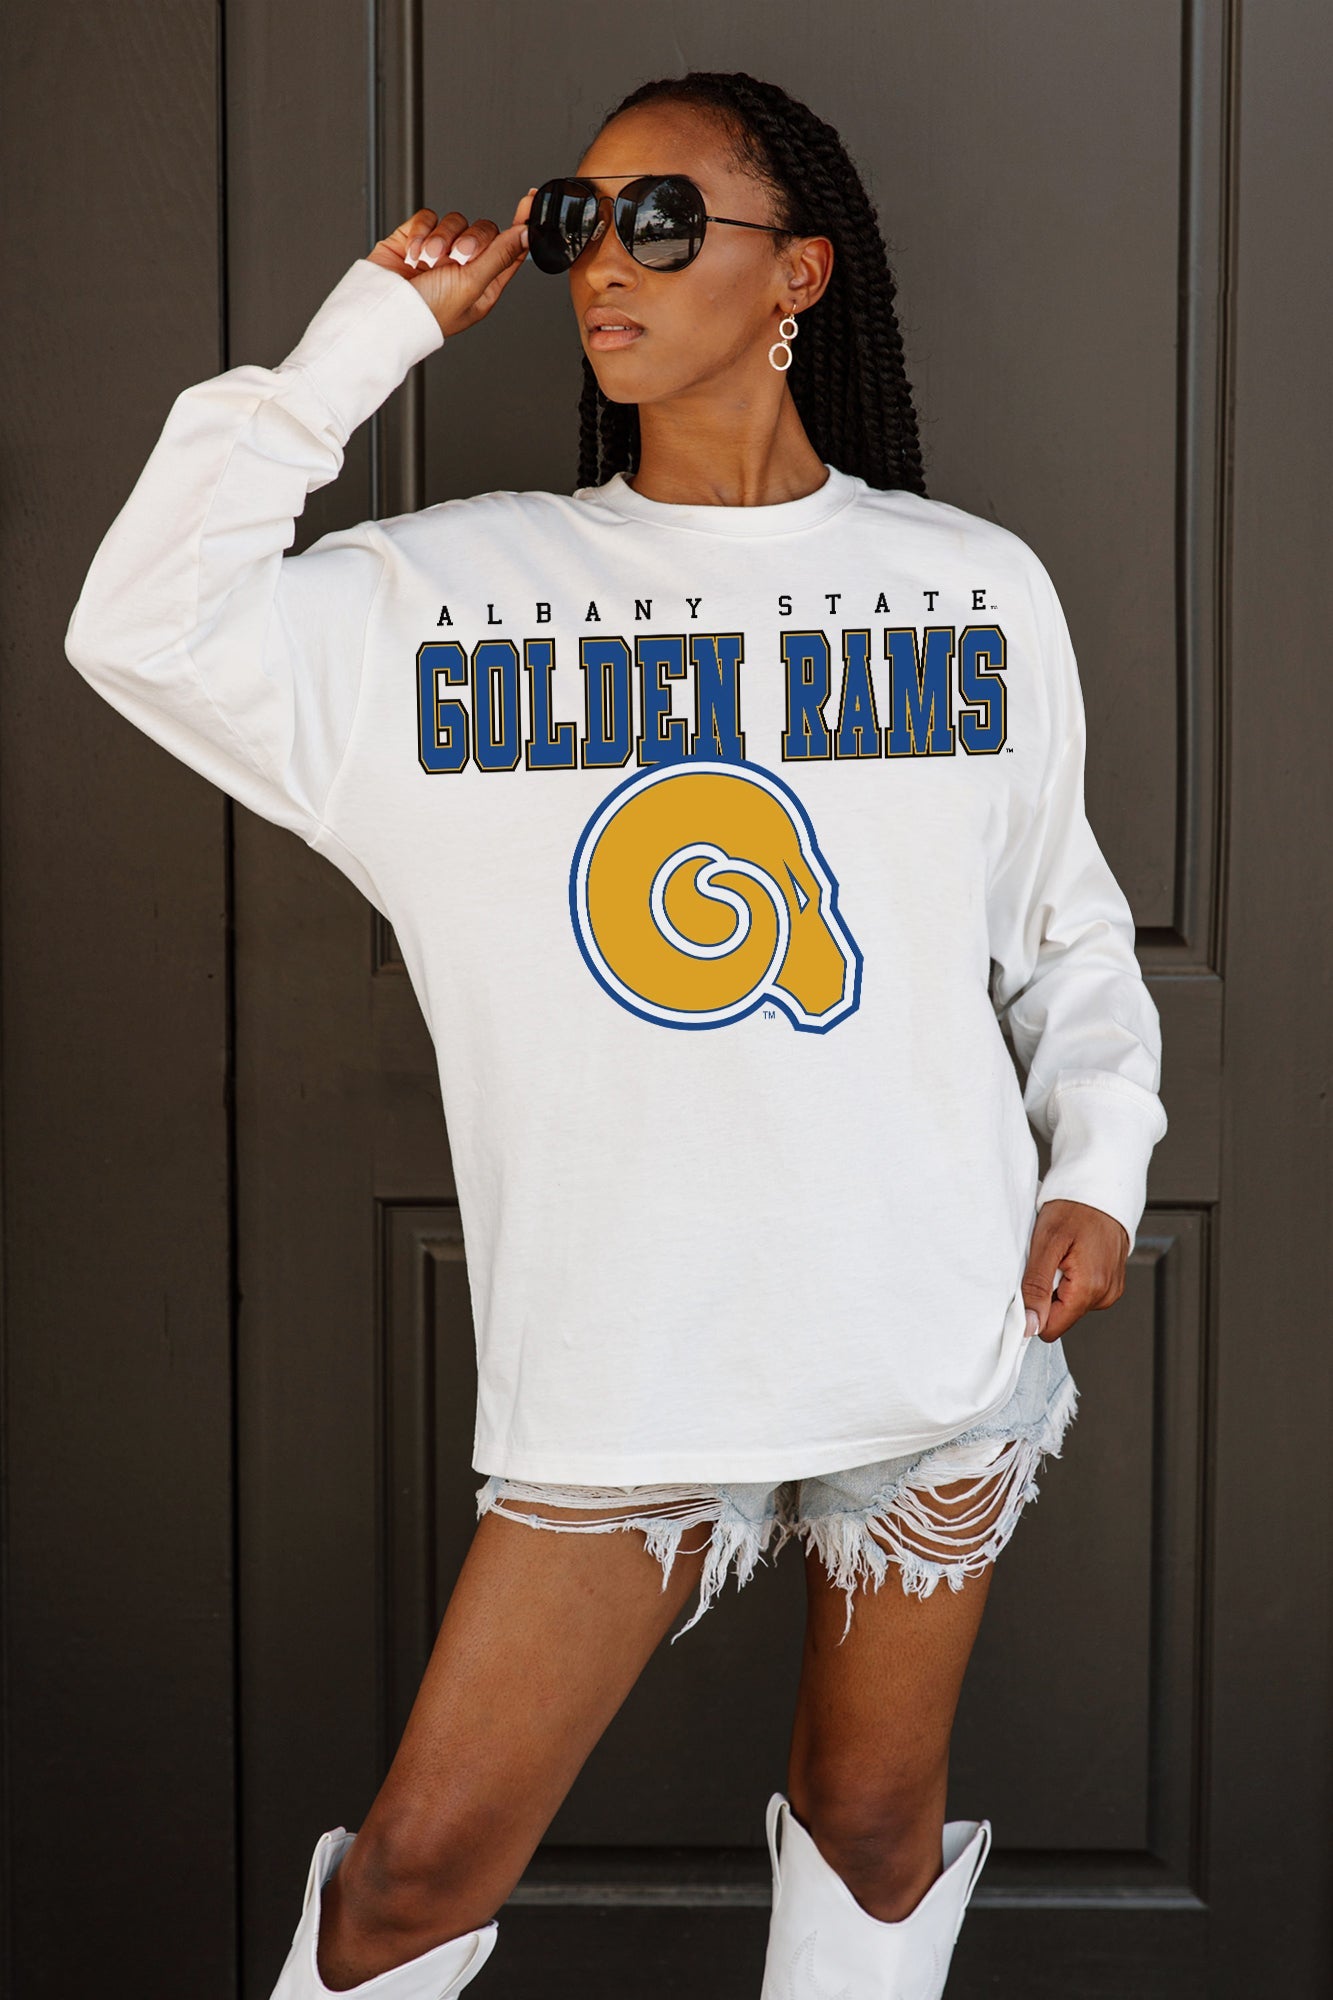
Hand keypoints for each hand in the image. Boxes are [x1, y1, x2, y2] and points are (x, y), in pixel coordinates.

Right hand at [368, 189, 535, 338]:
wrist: (383, 308)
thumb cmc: (427, 311)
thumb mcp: (472, 285)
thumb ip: (500, 255)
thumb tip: (526, 234)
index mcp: (483, 285)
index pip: (510, 250)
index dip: (520, 226)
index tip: (529, 202)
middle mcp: (463, 269)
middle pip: (483, 231)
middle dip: (471, 240)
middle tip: (458, 256)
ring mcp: (439, 252)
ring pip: (455, 221)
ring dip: (441, 239)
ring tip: (429, 261)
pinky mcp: (416, 237)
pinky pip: (428, 218)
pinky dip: (420, 233)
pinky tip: (413, 254)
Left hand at [1021, 1198, 1129, 1341]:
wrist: (1101, 1189)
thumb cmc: (1074, 1209)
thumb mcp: (1046, 1244)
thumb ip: (1037, 1288)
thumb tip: (1030, 1325)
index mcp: (1090, 1290)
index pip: (1051, 1328)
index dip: (1033, 1310)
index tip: (1029, 1284)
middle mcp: (1104, 1295)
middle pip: (1060, 1316)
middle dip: (1047, 1292)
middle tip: (1049, 1260)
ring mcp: (1110, 1290)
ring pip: (1070, 1304)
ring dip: (1059, 1283)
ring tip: (1062, 1254)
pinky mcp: (1110, 1283)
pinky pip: (1082, 1292)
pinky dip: (1071, 1277)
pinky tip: (1073, 1254)